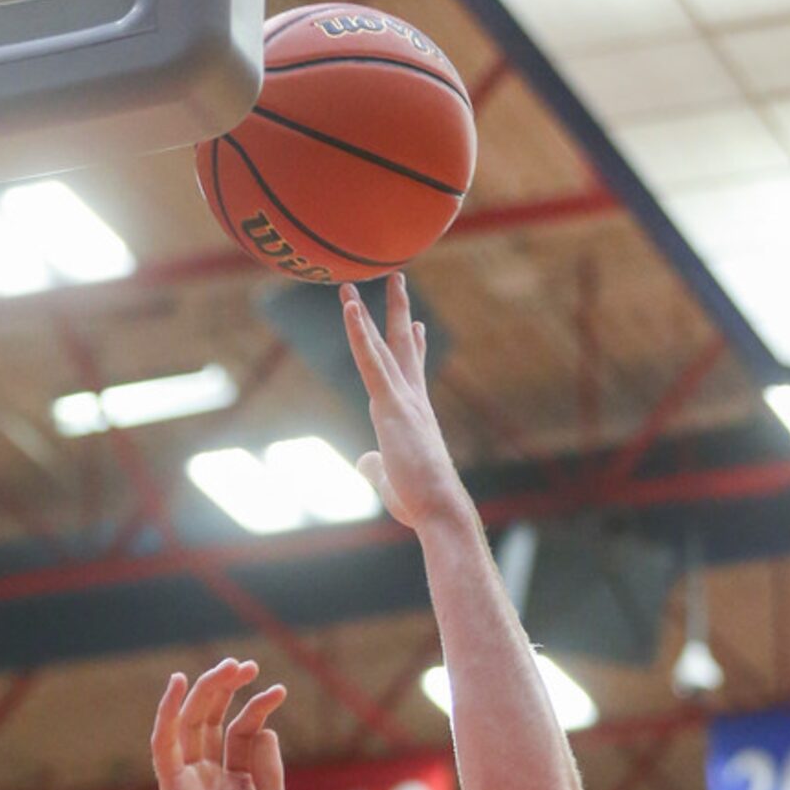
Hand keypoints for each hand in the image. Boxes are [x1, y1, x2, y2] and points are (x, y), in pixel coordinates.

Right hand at [151, 658, 293, 789]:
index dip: (258, 709)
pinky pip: (165, 747)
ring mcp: (191, 784)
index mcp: (238, 785)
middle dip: (228, 689)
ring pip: (190, 726)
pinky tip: (177, 684)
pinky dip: (167, 714)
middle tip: (248, 664)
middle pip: (213, 722)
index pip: (241, 733)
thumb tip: (264, 730)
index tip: (278, 691)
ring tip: (230, 666)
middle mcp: (212, 780)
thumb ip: (269, 774)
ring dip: (206, 692)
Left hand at [341, 274, 466, 530]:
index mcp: (416, 417)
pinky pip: (371, 361)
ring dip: (365, 312)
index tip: (417, 324)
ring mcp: (403, 400)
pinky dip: (359, 333)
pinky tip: (349, 308)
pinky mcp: (391, 406)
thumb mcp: (391, 482)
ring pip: (382, 345)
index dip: (417, 347)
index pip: (414, 373)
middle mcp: (414, 400)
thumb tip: (364, 460)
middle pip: (402, 347)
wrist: (440, 509)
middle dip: (397, 312)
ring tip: (350, 282)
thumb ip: (376, 466)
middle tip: (396, 279)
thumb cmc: (421, 503)